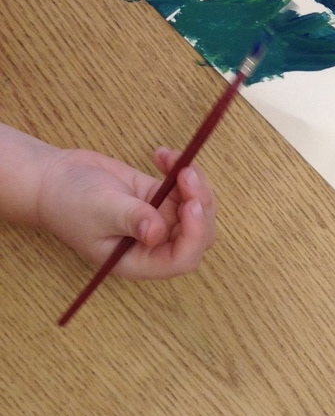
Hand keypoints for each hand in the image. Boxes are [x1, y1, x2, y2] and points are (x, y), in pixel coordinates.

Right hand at [36, 145, 216, 277]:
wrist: (54, 180)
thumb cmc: (69, 202)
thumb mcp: (99, 210)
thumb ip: (131, 220)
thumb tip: (157, 233)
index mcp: (139, 261)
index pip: (182, 258)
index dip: (194, 235)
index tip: (191, 204)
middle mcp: (155, 245)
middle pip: (198, 233)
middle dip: (199, 203)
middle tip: (185, 173)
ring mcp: (160, 221)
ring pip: (196, 209)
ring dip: (195, 183)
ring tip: (173, 159)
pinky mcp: (160, 199)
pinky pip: (185, 189)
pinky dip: (182, 170)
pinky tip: (162, 154)